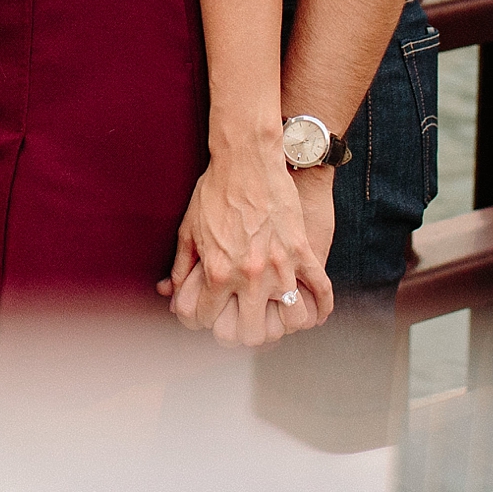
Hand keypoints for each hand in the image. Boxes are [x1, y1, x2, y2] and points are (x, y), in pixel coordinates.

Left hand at [160, 142, 334, 346]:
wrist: (246, 157)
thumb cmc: (214, 191)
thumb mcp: (189, 229)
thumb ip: (181, 266)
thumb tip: (171, 292)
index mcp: (219, 272)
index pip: (205, 321)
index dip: (200, 319)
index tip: (206, 312)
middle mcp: (250, 275)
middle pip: (250, 334)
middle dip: (241, 330)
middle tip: (240, 317)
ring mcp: (279, 265)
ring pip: (290, 321)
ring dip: (282, 321)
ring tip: (274, 313)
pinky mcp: (302, 251)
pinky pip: (321, 290)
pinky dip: (320, 305)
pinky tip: (313, 309)